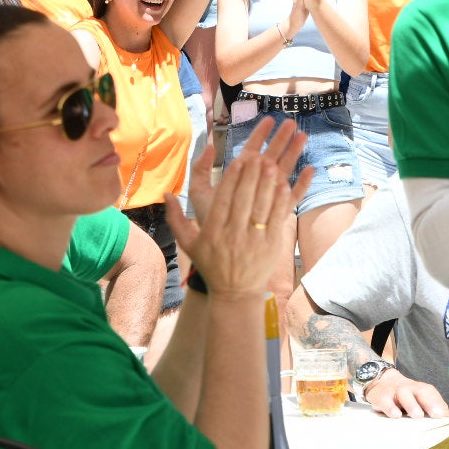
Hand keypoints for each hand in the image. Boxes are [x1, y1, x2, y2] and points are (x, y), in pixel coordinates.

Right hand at [167, 117, 311, 297]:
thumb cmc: (211, 264)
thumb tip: (166, 193)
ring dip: (266, 184)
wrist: (235, 293)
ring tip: (271, 164)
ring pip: (260, 207)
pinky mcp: (270, 246)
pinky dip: (279, 201)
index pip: (222, 200)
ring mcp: (253, 241)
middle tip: (257, 155)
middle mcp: (232, 235)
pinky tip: (283, 184)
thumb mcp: (188, 244)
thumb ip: (176, 218)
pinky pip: (275, 219)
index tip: (238, 160)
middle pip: (243, 200)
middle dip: (251, 176)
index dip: (231, 179)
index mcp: (212, 232)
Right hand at [363, 368, 448, 418]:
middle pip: (422, 392)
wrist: (382, 381)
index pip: (433, 395)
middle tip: (437, 415)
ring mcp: (396, 392)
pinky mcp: (382, 398)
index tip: (446, 417)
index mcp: (422, 390)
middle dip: (430, 402)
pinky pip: (386, 401)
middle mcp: (410, 389)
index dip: (440, 405)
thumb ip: (435, 409)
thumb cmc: (406, 396)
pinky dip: (391, 408)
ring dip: (411, 405)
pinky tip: (395, 415)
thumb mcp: (420, 400)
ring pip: (404, 395)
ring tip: (417, 415)